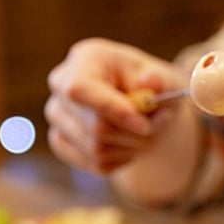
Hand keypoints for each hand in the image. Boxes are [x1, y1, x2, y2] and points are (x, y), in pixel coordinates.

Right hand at [44, 38, 184, 176]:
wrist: (143, 107)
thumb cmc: (153, 88)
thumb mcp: (166, 79)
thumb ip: (161, 82)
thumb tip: (150, 82)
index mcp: (85, 59)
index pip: (82, 89)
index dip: (112, 111)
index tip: (144, 126)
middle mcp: (61, 84)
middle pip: (95, 126)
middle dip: (135, 134)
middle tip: (161, 124)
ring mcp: (57, 114)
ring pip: (97, 149)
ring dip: (132, 147)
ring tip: (147, 132)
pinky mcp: (60, 141)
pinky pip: (95, 164)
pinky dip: (121, 159)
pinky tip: (129, 142)